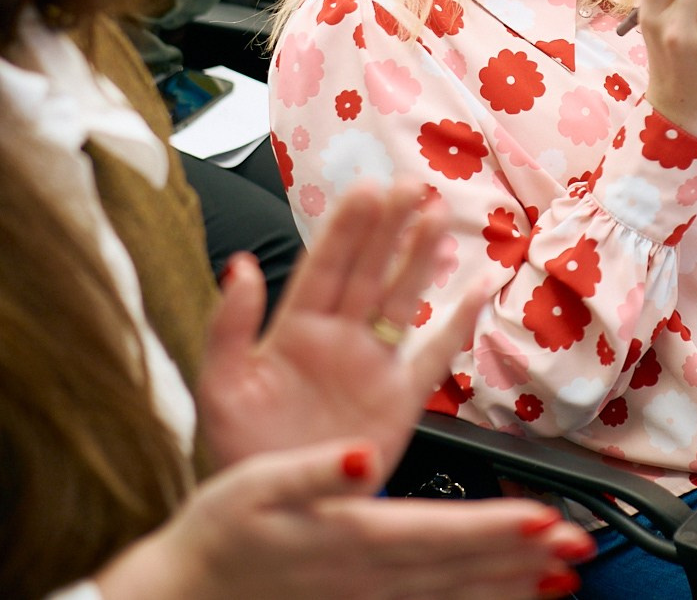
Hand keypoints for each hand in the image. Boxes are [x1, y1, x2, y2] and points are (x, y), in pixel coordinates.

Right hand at [94, 438, 589, 599]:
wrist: (189, 589)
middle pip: (462, 566)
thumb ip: (316, 470)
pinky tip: (509, 595)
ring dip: (511, 583)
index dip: (495, 529)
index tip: (545, 522)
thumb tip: (363, 457)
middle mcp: (370, 574)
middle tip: (582, 549)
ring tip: (564, 578)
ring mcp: (370, 595)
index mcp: (350, 536)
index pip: (438, 533)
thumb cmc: (223, 528)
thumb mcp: (258, 482)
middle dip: (524, 558)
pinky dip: (477, 599)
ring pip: (456, 591)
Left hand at [197, 179, 479, 478]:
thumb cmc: (245, 450)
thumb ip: (227, 329)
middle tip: (409, 186)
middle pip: (369, 272)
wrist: (276, 510)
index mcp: (294, 331)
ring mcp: (372, 366)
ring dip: (420, 259)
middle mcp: (338, 339)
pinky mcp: (399, 400)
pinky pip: (434, 355)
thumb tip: (240, 265)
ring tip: (438, 217)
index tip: (366, 190)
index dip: (346, 229)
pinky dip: (458, 323)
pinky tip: (477, 287)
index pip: (324, 267)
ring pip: (402, 300)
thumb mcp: (219, 390)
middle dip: (389, 228)